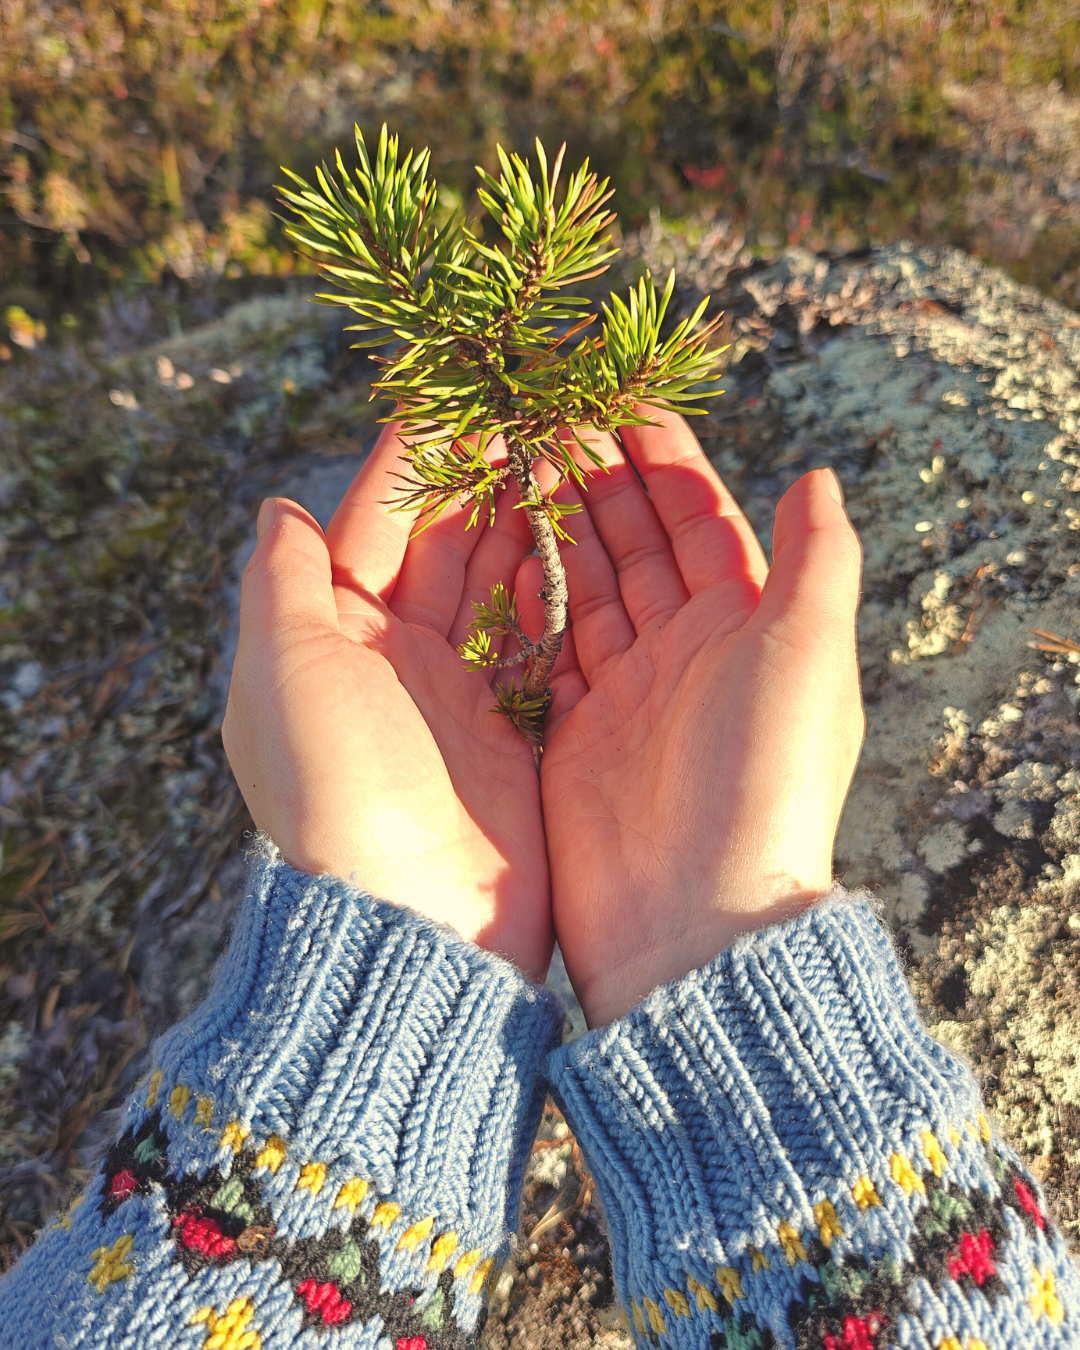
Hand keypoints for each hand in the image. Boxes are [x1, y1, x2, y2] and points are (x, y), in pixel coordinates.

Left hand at [222, 424, 552, 979]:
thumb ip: (282, 583)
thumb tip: (276, 510)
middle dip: (474, 483)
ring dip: (514, 526)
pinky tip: (572, 546)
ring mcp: (449, 699)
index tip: (449, 401)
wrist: (415, 918)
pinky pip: (529, 643)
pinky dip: (546, 594)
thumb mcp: (286, 673)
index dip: (407, 465)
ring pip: (486, 589)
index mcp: (327, 642)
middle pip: (434, 551)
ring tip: (556, 462)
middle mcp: (386, 664)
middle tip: (525, 419)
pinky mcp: (506, 734)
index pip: (368, 530)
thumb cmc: (339, 787)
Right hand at [518, 410, 863, 1024]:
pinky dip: (528, 599)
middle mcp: (688, 657)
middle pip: (639, 547)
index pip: (702, 525)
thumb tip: (817, 478)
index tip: (621, 403)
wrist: (693, 918)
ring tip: (516, 463)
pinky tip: (499, 550)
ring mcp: (628, 696)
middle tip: (550, 420)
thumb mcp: (806, 656)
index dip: (666, 462)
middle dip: (599, 481)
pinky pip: (550, 648)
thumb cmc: (761, 780)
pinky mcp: (575, 736)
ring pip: (589, 589)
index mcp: (747, 631)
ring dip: (558, 527)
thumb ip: (816, 562)